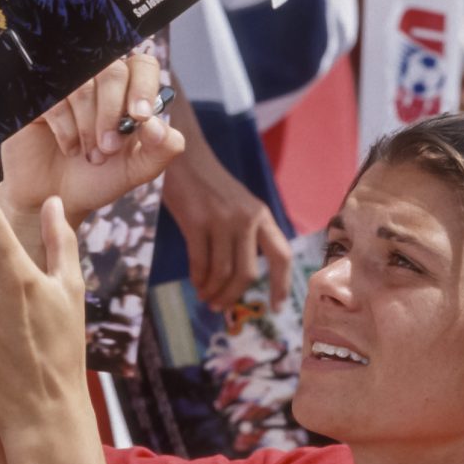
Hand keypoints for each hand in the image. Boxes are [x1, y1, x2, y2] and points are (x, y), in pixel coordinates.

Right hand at [0, 52, 182, 234]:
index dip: (143, 87)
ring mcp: (66, 85)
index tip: (141, 118)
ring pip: (83, 86)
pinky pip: (55, 100)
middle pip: (113, 71)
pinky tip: (68, 147)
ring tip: (90, 155)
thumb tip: (160, 125)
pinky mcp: (38, 97)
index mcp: (127, 90)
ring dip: (89, 127)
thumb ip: (162, 149)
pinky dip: (66, 130)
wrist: (56, 197)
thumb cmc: (97, 178)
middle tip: (109, 148)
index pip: (142, 66)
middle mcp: (97, 81)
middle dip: (113, 113)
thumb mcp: (137, 169)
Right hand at [160, 116, 293, 310]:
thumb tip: (242, 276)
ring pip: (222, 271)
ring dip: (213, 290)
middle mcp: (246, 218)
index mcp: (262, 215)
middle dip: (233, 295)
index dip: (281, 285)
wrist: (181, 156)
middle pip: (247, 272)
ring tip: (205, 297)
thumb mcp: (237, 205)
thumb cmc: (208, 185)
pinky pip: (200, 262)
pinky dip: (198, 278)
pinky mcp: (196, 221)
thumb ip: (245, 233)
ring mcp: (222, 219)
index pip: (281, 255)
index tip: (277, 307)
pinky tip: (196, 283)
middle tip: (220, 307)